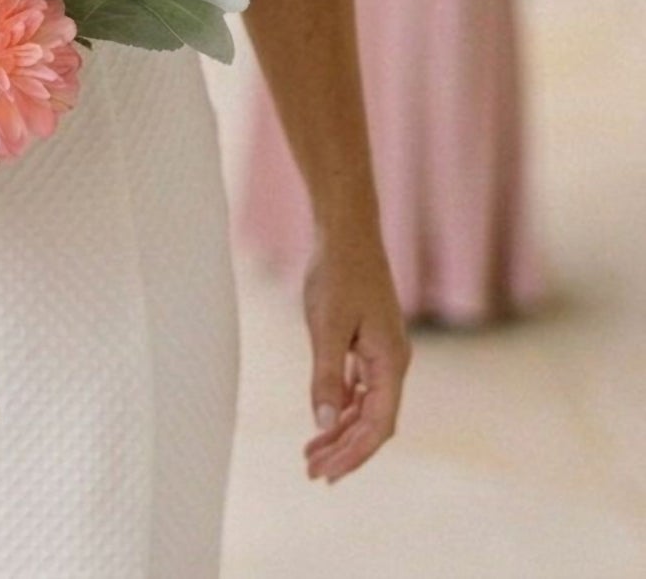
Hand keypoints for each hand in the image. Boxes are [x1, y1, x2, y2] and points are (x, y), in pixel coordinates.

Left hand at [302, 230, 408, 482]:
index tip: (325, 474)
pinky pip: (359, 388)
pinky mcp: (369, 343)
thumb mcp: (327, 325)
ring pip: (365, 407)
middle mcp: (393, 363)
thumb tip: (322, 423)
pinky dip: (341, 406)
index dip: (352, 454)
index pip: (378, 426)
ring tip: (311, 454)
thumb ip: (326, 374)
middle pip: (373, 423)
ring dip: (340, 432)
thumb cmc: (339, 274)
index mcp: (391, 363)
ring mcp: (383, 353)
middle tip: (312, 473)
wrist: (347, 232)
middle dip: (345, 450)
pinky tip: (322, 419)